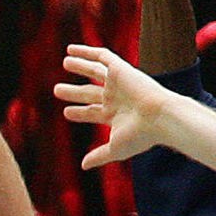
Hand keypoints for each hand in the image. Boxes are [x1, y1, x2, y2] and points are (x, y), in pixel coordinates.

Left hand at [55, 45, 177, 169]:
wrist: (158, 117)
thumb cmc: (140, 136)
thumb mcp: (115, 148)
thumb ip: (99, 156)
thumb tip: (83, 166)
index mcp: (114, 115)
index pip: (92, 112)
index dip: (79, 112)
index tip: (66, 112)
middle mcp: (115, 97)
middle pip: (89, 92)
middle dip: (73, 92)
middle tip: (56, 90)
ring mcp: (118, 83)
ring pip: (95, 71)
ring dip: (80, 66)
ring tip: (65, 61)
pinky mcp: (120, 69)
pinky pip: (102, 56)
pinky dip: (87, 52)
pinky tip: (72, 50)